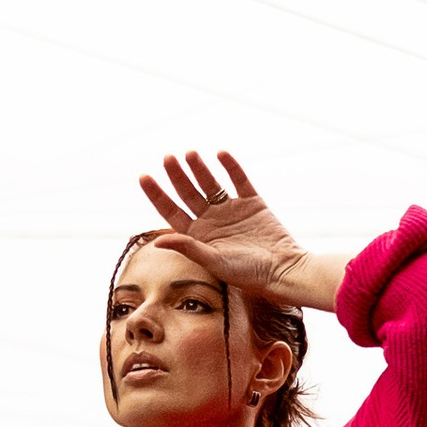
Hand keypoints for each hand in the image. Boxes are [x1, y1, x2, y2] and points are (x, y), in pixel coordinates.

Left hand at [136, 150, 314, 302]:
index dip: (156, 194)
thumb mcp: (214, 262)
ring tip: (190, 153)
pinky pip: (239, 180)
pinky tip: (221, 154)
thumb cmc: (248, 274)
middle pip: (188, 193)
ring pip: (211, 183)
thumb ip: (188, 248)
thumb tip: (157, 241)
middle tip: (168, 158)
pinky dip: (231, 166)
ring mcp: (231, 210)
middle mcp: (211, 220)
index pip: (170, 210)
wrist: (283, 270)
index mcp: (198, 236)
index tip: (143, 176)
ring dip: (200, 168)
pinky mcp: (253, 203)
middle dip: (176, 175)